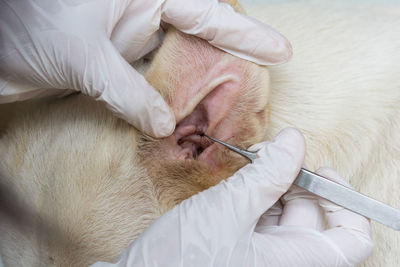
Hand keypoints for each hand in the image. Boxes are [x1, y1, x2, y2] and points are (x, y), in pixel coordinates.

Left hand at [0, 0, 290, 137]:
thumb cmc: (23, 27)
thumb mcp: (85, 57)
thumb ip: (130, 93)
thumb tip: (163, 124)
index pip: (207, 11)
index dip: (246, 33)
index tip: (280, 50)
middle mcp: (141, 12)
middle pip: (198, 38)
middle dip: (226, 61)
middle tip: (253, 85)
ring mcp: (129, 37)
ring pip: (176, 62)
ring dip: (195, 86)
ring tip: (221, 106)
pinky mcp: (116, 61)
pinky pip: (151, 80)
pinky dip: (164, 98)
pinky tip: (177, 113)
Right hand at [91, 128, 371, 265]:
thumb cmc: (181, 260)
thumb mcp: (228, 209)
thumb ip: (267, 174)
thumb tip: (294, 142)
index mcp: (295, 262)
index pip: (351, 239)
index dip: (345, 202)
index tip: (320, 171)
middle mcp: (284, 263)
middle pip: (313, 218)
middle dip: (297, 180)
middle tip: (273, 155)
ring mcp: (261, 258)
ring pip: (285, 216)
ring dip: (273, 184)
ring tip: (253, 163)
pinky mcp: (241, 250)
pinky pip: (262, 220)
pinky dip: (256, 196)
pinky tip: (240, 180)